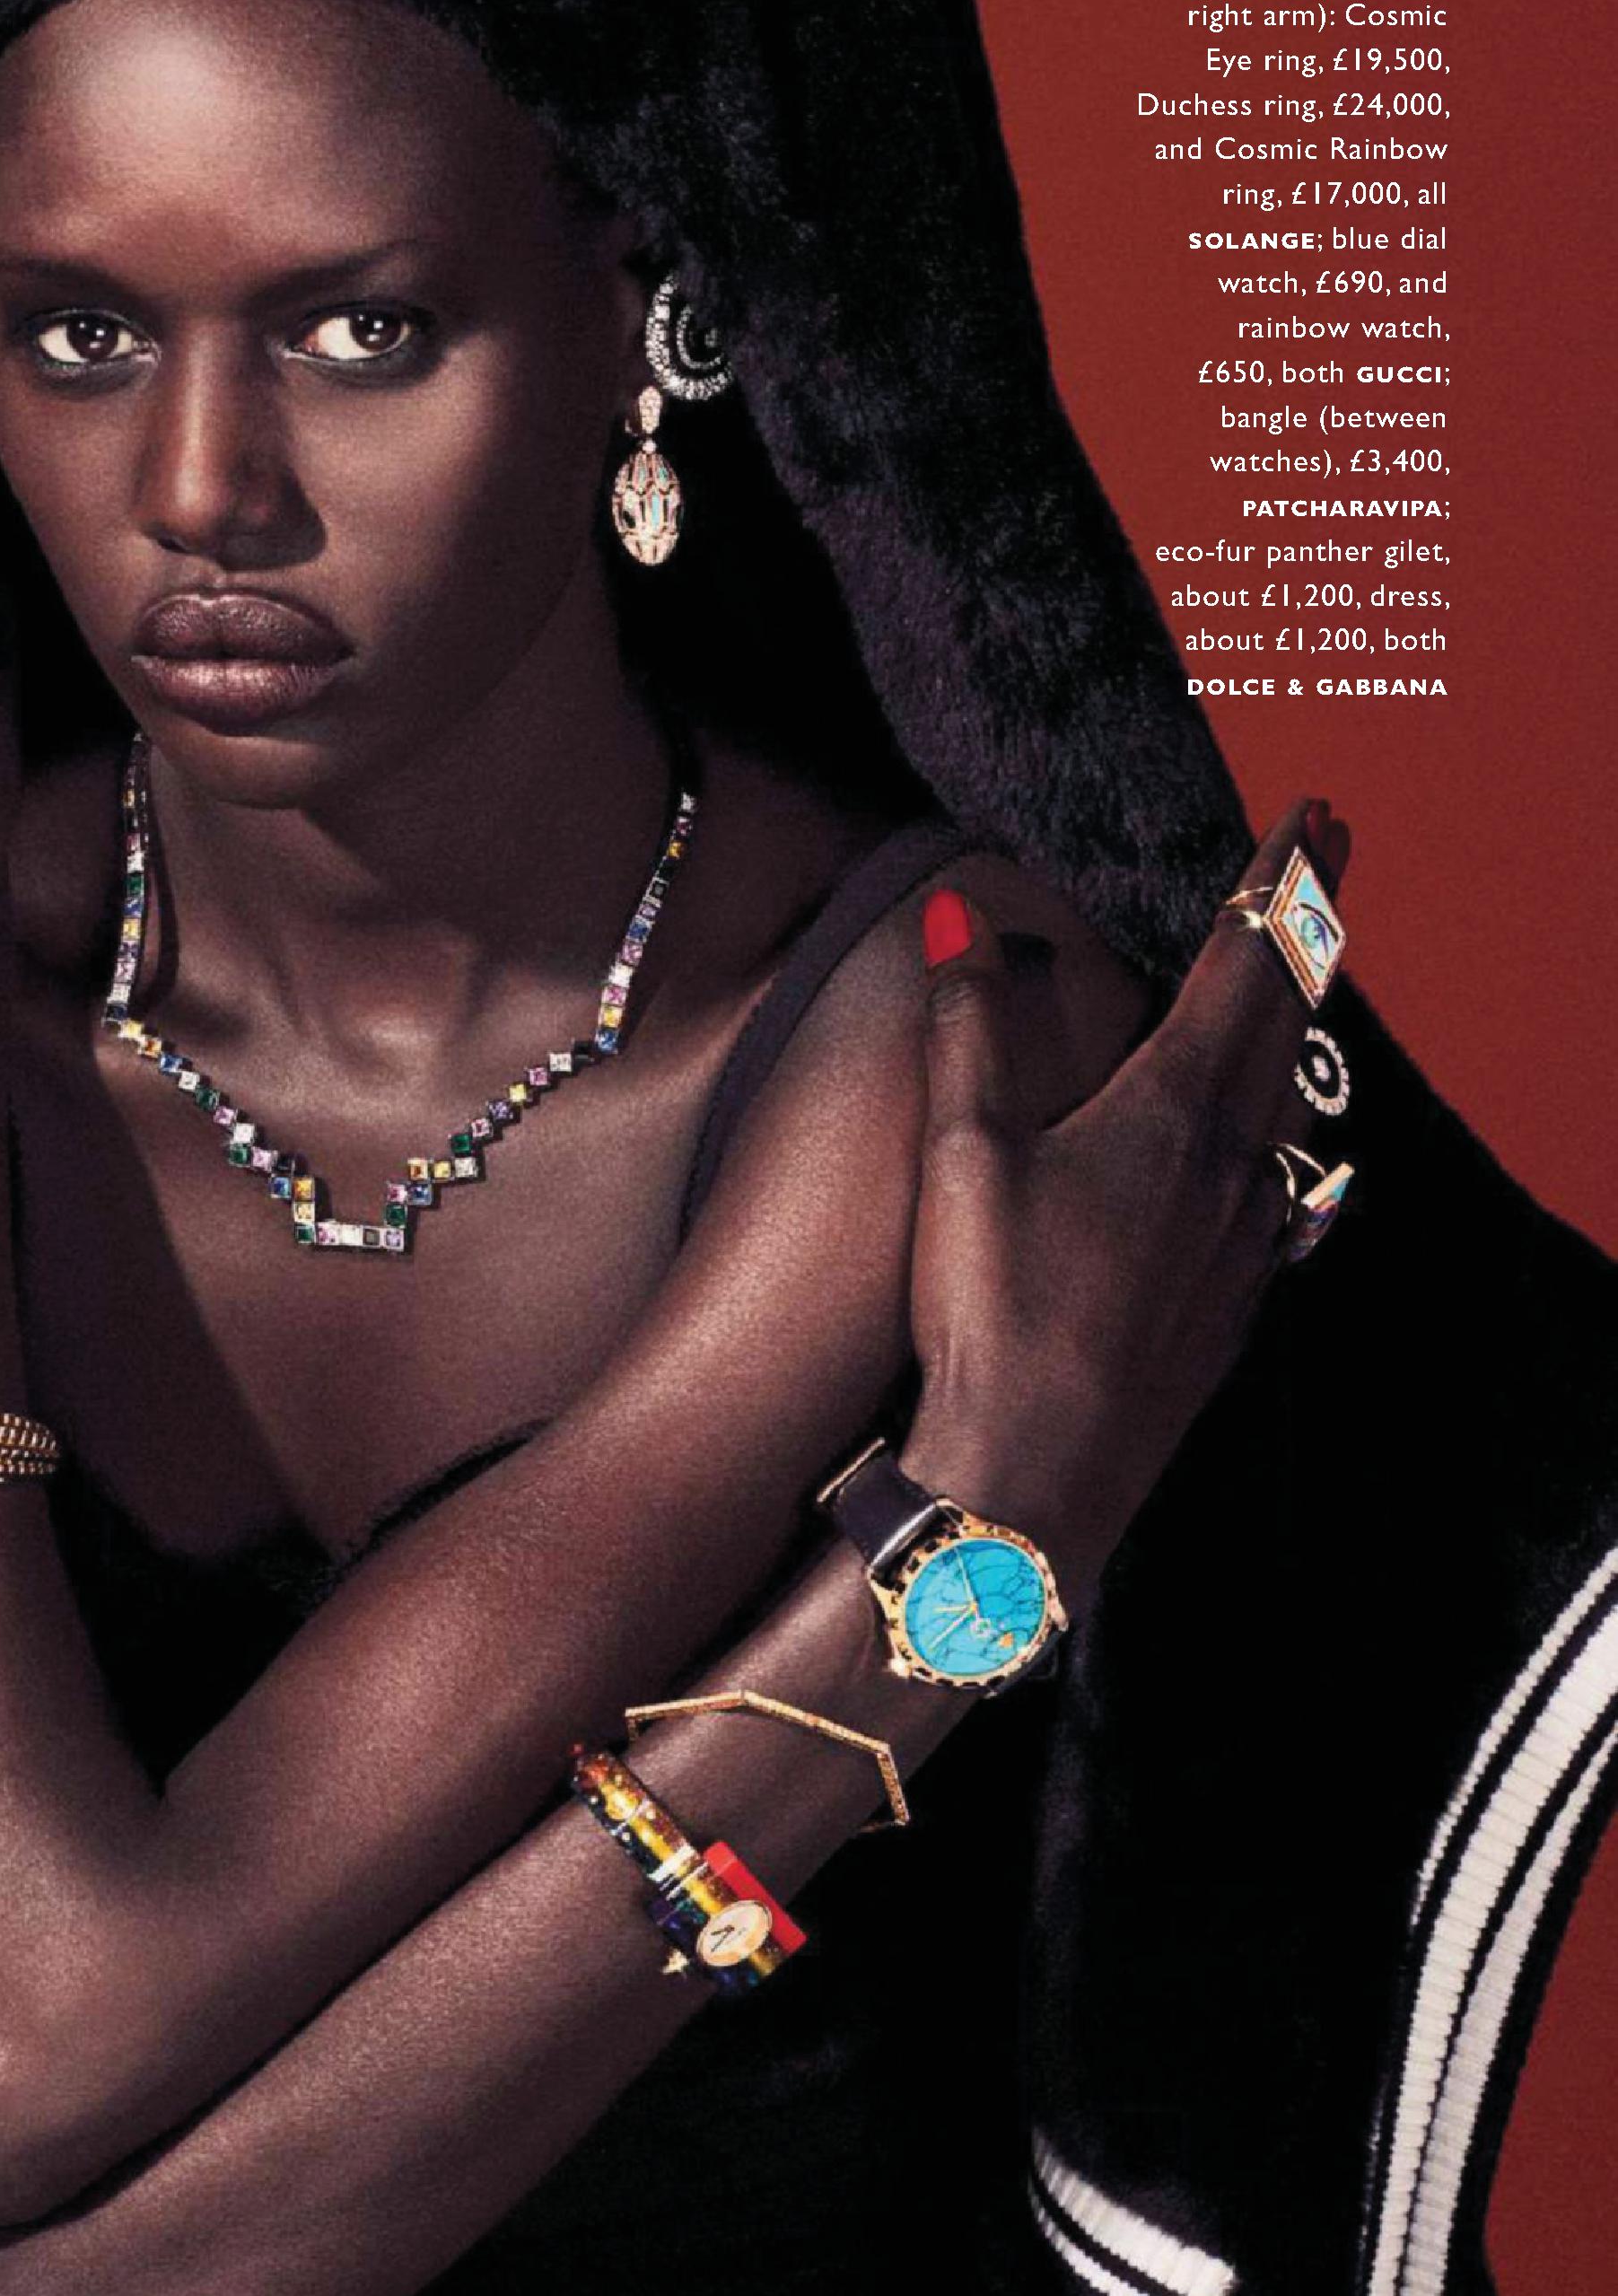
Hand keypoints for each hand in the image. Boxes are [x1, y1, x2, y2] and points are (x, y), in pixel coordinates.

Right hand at [899, 797, 1351, 1589]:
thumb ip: (974, 1026)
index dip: (1278, 884)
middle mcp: (1237, 1168)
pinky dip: (1285, 1126)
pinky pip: (1282, 1185)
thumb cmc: (989, 1312)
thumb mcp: (963, 1152)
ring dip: (1301, 1029)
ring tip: (1299, 984)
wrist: (1036, 1480)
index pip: (1245, 966)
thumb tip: (966, 915)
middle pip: (1290, 1023)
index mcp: (1176, 1113)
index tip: (1314, 816)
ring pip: (1295, 1105)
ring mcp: (1247, 1242)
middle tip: (1332, 857)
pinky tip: (1276, 1150)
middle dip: (1308, 930)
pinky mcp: (1233, 1303)